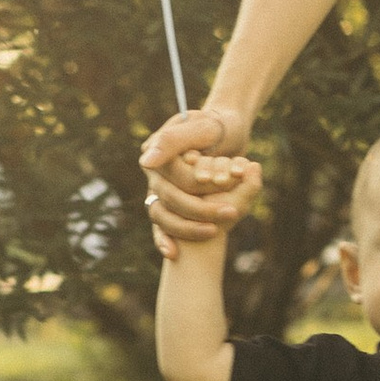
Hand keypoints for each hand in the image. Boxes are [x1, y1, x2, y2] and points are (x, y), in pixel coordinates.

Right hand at [140, 102, 252, 253]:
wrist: (226, 132)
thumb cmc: (215, 127)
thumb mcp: (202, 127)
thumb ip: (174, 141)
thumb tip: (146, 162)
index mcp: (157, 152)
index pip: (174, 176)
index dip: (197, 183)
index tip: (220, 184)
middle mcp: (154, 173)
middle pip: (172, 198)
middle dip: (201, 208)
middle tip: (233, 211)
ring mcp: (160, 190)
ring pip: (165, 216)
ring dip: (189, 227)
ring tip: (215, 231)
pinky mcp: (169, 204)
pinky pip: (163, 225)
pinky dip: (165, 239)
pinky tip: (172, 253)